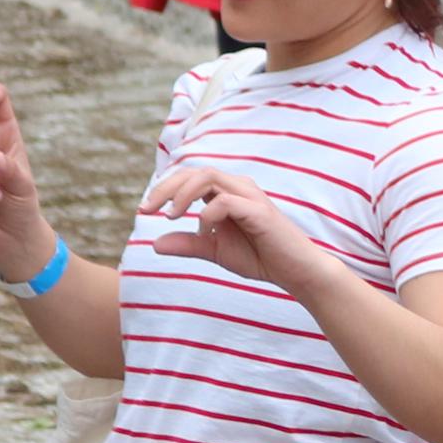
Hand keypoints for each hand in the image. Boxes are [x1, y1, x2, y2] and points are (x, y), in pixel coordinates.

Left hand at [139, 162, 324, 294]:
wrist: (297, 272)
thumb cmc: (261, 257)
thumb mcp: (216, 251)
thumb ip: (189, 244)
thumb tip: (155, 244)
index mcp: (227, 193)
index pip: (190, 177)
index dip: (164, 188)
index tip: (146, 210)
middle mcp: (238, 187)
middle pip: (194, 171)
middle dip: (166, 187)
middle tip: (148, 209)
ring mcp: (250, 196)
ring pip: (208, 176)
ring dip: (183, 194)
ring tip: (172, 216)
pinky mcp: (259, 211)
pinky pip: (225, 202)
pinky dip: (207, 215)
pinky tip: (206, 234)